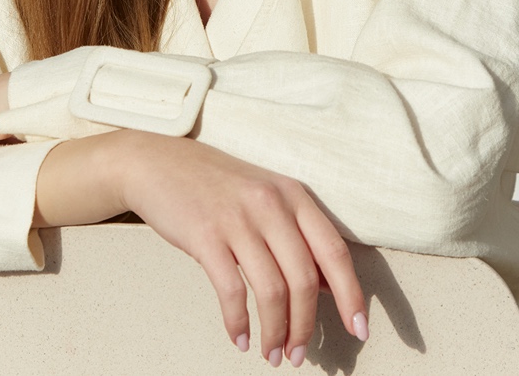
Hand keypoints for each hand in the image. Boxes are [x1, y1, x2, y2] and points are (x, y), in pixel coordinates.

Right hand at [116, 131, 367, 366]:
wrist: (159, 163)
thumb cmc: (216, 184)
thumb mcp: (266, 195)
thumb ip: (297, 234)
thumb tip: (328, 286)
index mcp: (293, 194)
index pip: (335, 251)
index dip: (351, 295)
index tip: (359, 329)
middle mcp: (270, 203)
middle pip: (304, 279)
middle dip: (305, 326)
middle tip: (299, 354)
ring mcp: (237, 218)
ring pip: (272, 290)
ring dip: (276, 332)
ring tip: (272, 353)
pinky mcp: (205, 235)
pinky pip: (231, 291)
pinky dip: (239, 322)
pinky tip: (240, 337)